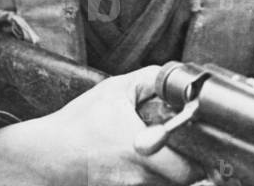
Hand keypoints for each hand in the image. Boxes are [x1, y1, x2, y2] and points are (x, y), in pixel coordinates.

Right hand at [0, 66, 201, 185]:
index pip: (189, 169)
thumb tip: (177, 78)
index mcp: (141, 149)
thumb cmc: (77, 123)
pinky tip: (151, 161)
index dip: (204, 158)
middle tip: (196, 149)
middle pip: (184, 182)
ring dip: (175, 173)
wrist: (45, 155)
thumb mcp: (115, 90)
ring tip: (173, 152)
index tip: (208, 144)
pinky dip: (157, 178)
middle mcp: (138, 176)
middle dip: (194, 168)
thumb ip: (149, 79)